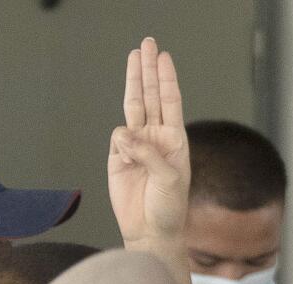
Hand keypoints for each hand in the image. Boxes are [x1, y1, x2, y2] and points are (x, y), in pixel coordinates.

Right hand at [107, 37, 189, 248]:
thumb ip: (149, 154)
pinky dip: (121, 141)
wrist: (151, 231)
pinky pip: (117, 137)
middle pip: (151, 96)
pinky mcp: (118, 157)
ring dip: (134, 82)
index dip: (166, 79)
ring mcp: (136, 146)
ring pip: (133, 106)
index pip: (170, 102)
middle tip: (147, 44)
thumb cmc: (169, 208)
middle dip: (149, 70)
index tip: (163, 57)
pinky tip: (127, 153)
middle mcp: (156, 138)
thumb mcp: (168, 180)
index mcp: (175, 141)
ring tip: (134, 57)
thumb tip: (125, 135)